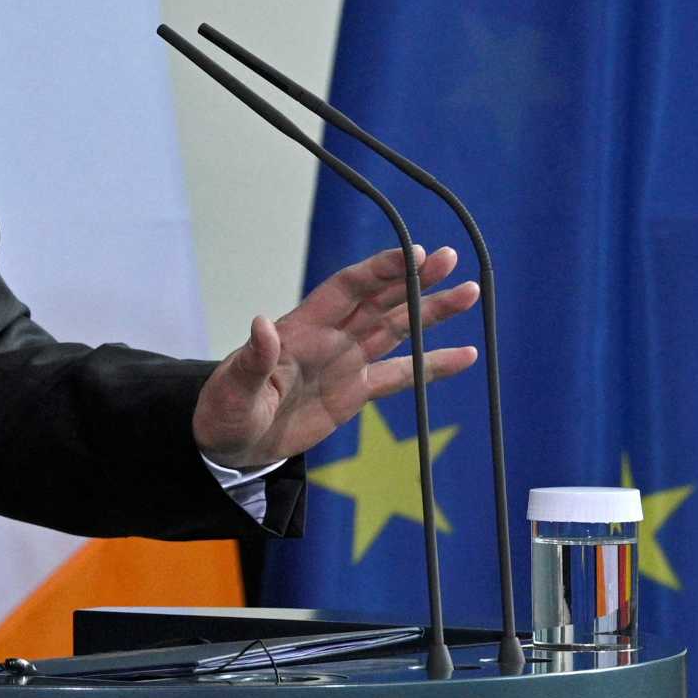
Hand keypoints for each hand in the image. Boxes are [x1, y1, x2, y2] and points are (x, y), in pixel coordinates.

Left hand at [191, 245, 478, 469]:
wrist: (231, 443)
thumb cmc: (226, 409)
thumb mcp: (235, 387)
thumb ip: (253, 359)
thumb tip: (261, 324)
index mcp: (303, 327)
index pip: (348, 288)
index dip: (380, 270)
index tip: (414, 254)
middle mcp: (331, 336)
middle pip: (381, 300)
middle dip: (415, 280)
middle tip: (452, 259)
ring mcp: (347, 361)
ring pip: (398, 329)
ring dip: (432, 312)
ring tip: (471, 292)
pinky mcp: (356, 391)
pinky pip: (401, 375)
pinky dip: (433, 366)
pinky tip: (466, 355)